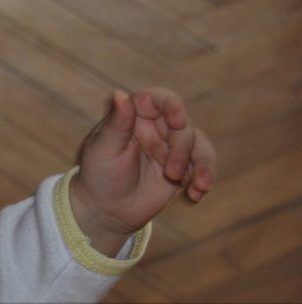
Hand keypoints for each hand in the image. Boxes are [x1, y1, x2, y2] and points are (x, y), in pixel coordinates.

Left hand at [70, 88, 214, 255]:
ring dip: (203, 164)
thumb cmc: (98, 176)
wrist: (106, 210)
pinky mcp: (184, 168)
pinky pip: (203, 166)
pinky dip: (204, 178)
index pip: (158, 99)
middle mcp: (157, 128)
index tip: (178, 121)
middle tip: (172, 174)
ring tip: (199, 185)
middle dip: (183, 149)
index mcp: (135, 117)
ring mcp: (172, 147)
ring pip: (199, 144)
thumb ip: (116, 124)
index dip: (172, 106)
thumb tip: (118, 93)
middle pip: (183, 126)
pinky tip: (196, 194)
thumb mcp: (103, 151)